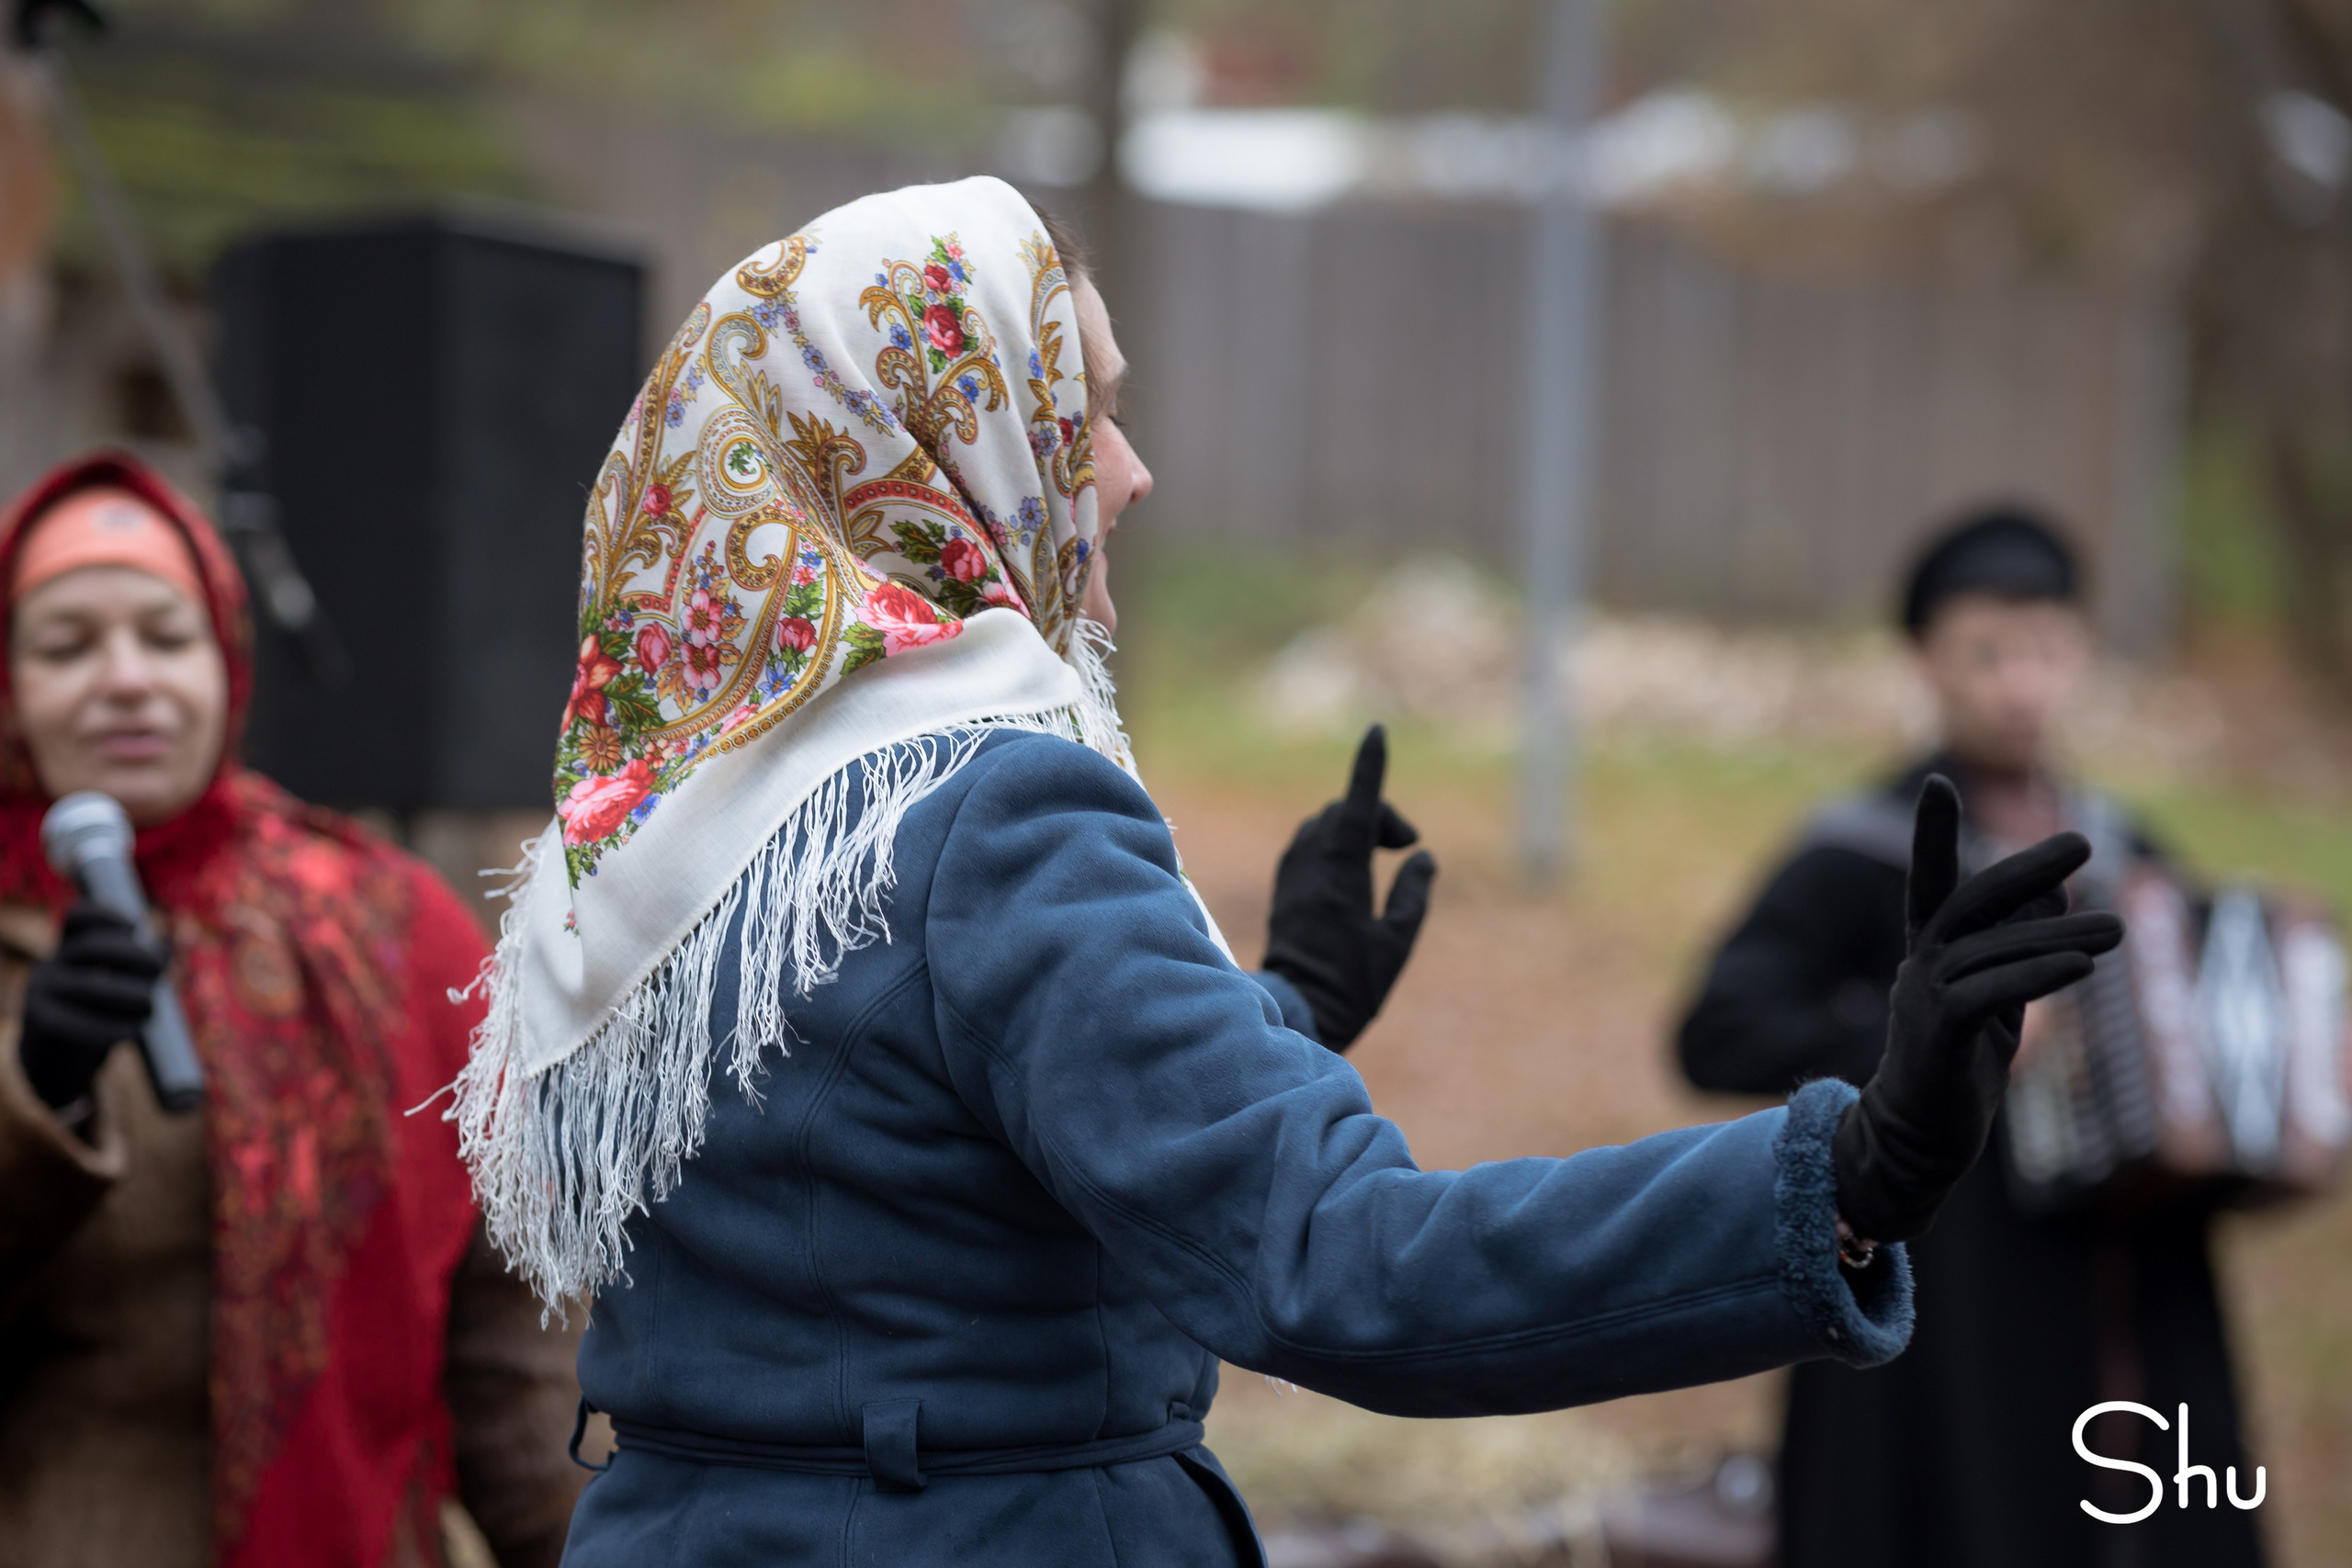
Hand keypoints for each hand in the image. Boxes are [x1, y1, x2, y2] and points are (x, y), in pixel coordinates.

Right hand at [18, 901, 160, 1110]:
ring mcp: (40, 991)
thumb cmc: (99, 1014)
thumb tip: (164, 946)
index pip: (77, 917)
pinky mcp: (38, 1021)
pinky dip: (109, 1029)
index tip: (135, 925)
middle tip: (158, 969)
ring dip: (130, 996)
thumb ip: (143, 966)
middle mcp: (52, 964)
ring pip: (87, 986)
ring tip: (150, 1007)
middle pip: (89, 947)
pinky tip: (130, 1033)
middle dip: (133, 956)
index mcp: (70, 948)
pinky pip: (75, 1022)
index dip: (105, 915)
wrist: (57, 1060)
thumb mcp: (122, 985)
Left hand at [1262, 726, 1436, 1051]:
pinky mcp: (1284, 885)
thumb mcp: (1398, 942)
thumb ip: (1414, 894)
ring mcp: (1292, 872)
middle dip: (1380, 815)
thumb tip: (1422, 858)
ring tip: (1383, 857)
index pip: (1359, 803)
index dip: (1369, 765)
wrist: (1297, 1009)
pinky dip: (1334, 840)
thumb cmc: (1353, 983)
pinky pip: (1309, 841)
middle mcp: (1311, 863)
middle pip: (1345, 810)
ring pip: (1324, 823)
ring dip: (1356, 825)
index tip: (1377, 732)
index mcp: (1342, 871)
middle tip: (1406, 846)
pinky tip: (1352, 869)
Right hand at [1833, 776, 2123, 1243]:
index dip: (1933, 834)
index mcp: (1931, 953)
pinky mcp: (1938, 1033)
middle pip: (1971, 900)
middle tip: (2083, 842)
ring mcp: (1923, 997)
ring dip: (2059, 934)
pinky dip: (2036, 974)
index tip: (1939, 783)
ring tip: (2118, 928)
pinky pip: (1988, 992)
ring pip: (1993, 949)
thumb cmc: (1959, 1068)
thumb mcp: (1997, 996)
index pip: (1931, 882)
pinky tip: (2080, 964)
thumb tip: (2057, 891)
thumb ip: (2019, 946)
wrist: (1919, 1139)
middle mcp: (1920, 965)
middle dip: (2025, 866)